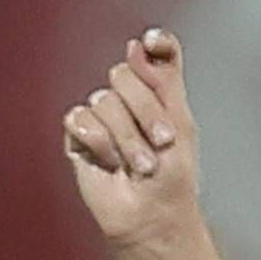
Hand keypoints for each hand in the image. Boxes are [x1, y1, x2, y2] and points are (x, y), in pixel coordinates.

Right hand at [63, 28, 202, 259]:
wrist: (153, 216)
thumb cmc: (173, 180)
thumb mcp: (181, 125)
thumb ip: (164, 81)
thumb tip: (140, 45)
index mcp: (158, 94)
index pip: (153, 55)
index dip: (152, 45)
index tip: (151, 43)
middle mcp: (129, 100)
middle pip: (124, 75)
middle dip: (145, 110)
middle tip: (162, 141)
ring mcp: (102, 118)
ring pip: (104, 101)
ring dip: (127, 137)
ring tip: (140, 165)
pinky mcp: (79, 137)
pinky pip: (79, 119)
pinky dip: (99, 143)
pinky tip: (110, 163)